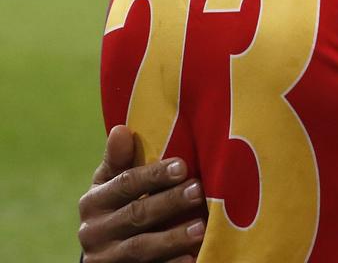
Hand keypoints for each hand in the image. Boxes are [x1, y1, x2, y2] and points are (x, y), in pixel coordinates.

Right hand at [78, 125, 206, 262]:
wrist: (105, 251)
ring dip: (172, 238)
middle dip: (169, 203)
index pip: (124, 184)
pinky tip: (191, 259)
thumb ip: (119, 160)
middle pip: (136, 215)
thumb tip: (121, 130)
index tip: (182, 166)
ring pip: (141, 247)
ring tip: (201, 228)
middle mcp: (93, 231)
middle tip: (199, 192)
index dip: (153, 175)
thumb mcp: (112, 184)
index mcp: (93, 201)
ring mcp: (106, 258)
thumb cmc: (117, 206)